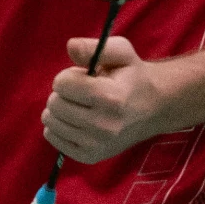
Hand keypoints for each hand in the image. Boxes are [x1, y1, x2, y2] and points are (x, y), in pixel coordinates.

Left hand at [41, 36, 170, 163]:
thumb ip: (94, 47)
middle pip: (54, 103)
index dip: (68, 76)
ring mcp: (97, 144)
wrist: (153, 108)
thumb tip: (70, 46)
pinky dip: (58, 127)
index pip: (62, 84)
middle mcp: (104, 126)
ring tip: (79, 105)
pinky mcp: (90, 156)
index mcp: (111, 98)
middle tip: (82, 93)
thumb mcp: (121, 52)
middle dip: (63, 93)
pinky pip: (53, 138)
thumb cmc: (132, 76)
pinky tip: (75, 120)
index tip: (83, 77)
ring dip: (59, 109)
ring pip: (50, 121)